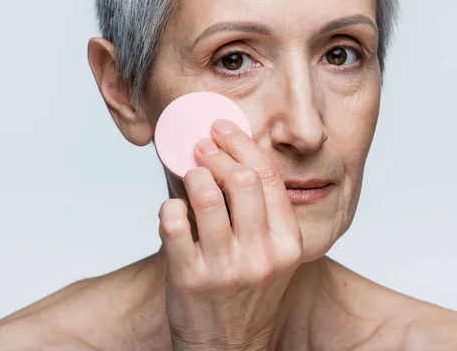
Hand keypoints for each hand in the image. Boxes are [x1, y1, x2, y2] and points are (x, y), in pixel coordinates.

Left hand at [158, 119, 303, 350]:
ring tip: (189, 176)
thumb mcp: (272, 256)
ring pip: (205, 195)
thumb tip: (234, 156)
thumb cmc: (247, 294)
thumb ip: (262, 213)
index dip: (241, 143)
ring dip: (192, 176)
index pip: (268, 177)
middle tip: (200, 147)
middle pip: (240, 179)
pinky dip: (168, 206)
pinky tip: (173, 209)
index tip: (222, 127)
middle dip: (215, 153)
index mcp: (288, 243)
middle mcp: (261, 255)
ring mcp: (225, 268)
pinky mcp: (190, 278)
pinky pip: (173, 222)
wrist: (228, 346)